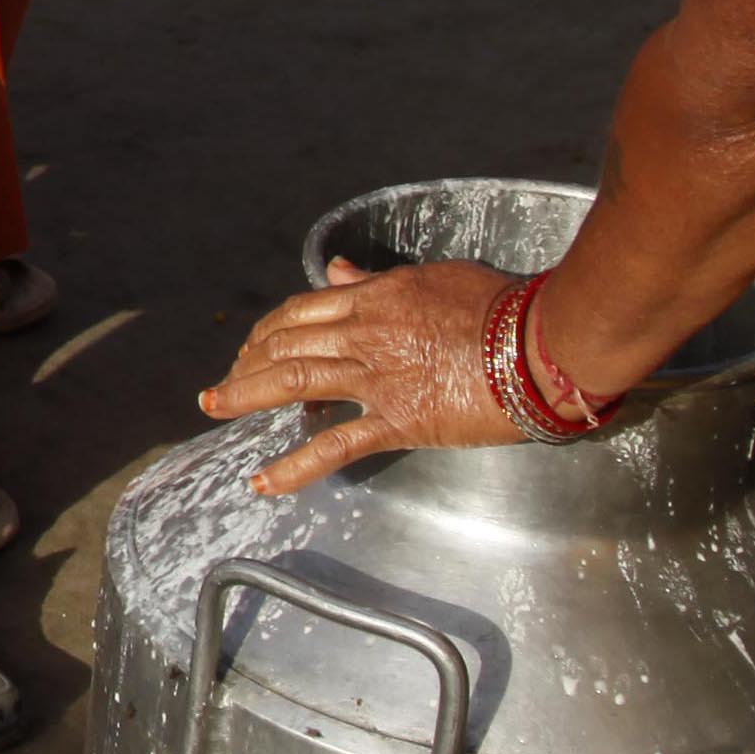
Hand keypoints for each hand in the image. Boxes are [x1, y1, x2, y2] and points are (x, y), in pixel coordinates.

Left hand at [197, 259, 522, 491]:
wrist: (542, 344)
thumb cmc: (503, 307)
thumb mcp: (435, 277)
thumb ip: (380, 279)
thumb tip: (336, 271)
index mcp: (375, 298)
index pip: (303, 310)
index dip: (270, 328)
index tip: (253, 344)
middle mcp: (365, 334)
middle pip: (286, 343)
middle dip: (247, 362)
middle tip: (225, 382)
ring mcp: (377, 378)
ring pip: (294, 382)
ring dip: (245, 396)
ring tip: (212, 407)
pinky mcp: (399, 421)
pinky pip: (335, 445)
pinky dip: (292, 466)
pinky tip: (262, 482)